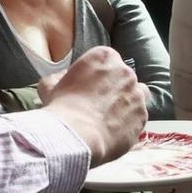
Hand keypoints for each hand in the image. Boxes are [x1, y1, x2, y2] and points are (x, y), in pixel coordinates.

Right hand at [40, 46, 144, 165]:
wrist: (76, 136)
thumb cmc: (61, 108)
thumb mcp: (49, 85)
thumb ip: (60, 77)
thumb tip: (65, 78)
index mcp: (104, 56)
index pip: (105, 60)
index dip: (96, 74)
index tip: (88, 87)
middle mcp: (126, 72)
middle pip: (122, 77)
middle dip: (113, 88)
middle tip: (97, 104)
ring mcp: (137, 94)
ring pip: (136, 95)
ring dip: (126, 103)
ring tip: (110, 118)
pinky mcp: (142, 116)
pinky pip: (137, 117)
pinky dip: (128, 123)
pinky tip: (113, 131)